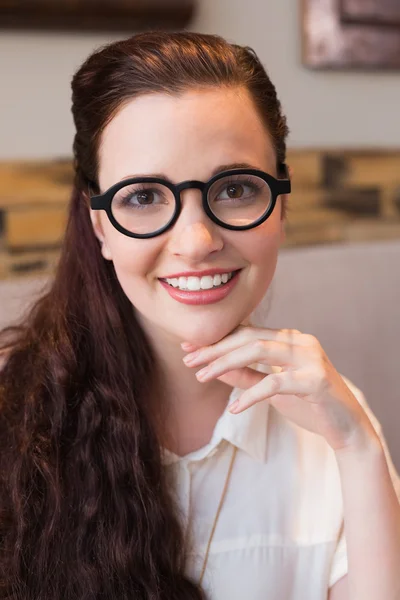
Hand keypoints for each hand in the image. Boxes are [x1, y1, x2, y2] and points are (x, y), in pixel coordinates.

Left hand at [182, 325, 377, 451]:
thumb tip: (214, 368)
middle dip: (215, 348)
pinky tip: (234, 408)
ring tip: (202, 376)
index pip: (247, 332)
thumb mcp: (271, 388)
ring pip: (259, 349)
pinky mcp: (315, 379)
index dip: (216, 339)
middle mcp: (300, 341)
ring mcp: (309, 357)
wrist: (347, 427)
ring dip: (226, 363)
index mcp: (290, 338)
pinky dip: (251, 394)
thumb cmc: (309, 404)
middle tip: (189, 361)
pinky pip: (275, 381)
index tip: (189, 348)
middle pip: (249, 337)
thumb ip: (245, 376)